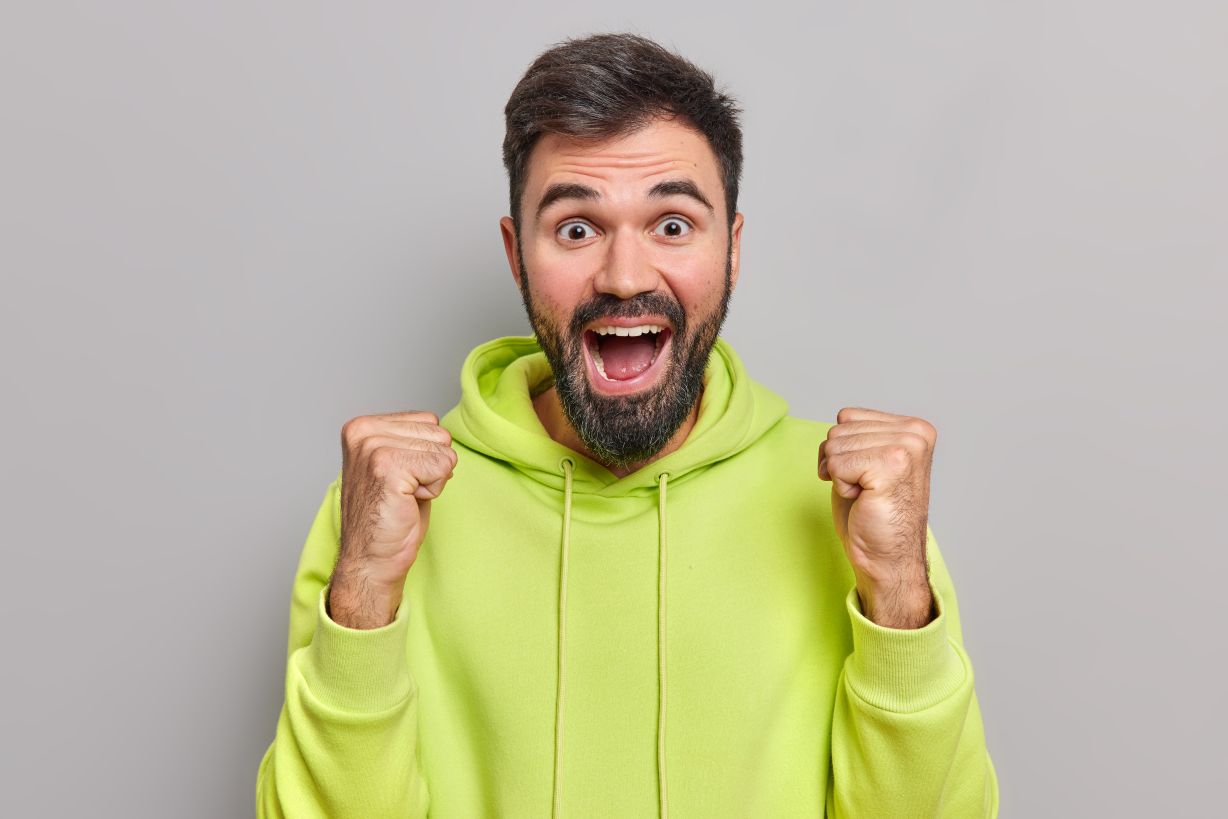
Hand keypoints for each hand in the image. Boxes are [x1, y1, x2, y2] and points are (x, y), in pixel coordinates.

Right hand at [330, 411, 456, 627]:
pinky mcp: (387, 467)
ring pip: (443, 450)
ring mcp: (373, 447)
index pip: (428, 421)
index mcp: (363, 426)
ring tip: (403, 497)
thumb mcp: (397, 464)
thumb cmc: (388, 516)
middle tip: (402, 492)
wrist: (371, 559)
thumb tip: (444, 433)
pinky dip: (433, 490)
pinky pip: (442, 466)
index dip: (425, 455)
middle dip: (431, 466)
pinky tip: (407, 502)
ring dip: (431, 479)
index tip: (400, 479)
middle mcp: (363, 431)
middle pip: (438, 433)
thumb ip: (413, 441)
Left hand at [817, 406, 936, 627]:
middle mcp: (915, 432)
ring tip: (867, 495)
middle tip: (865, 490)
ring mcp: (906, 447)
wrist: (888, 557)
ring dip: (841, 476)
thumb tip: (840, 420)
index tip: (865, 476)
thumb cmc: (873, 513)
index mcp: (914, 427)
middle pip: (838, 430)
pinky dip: (842, 485)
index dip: (842, 450)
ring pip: (834, 446)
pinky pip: (836, 464)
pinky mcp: (892, 465)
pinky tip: (864, 499)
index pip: (846, 417)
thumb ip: (858, 435)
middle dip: (839, 463)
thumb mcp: (866, 461)